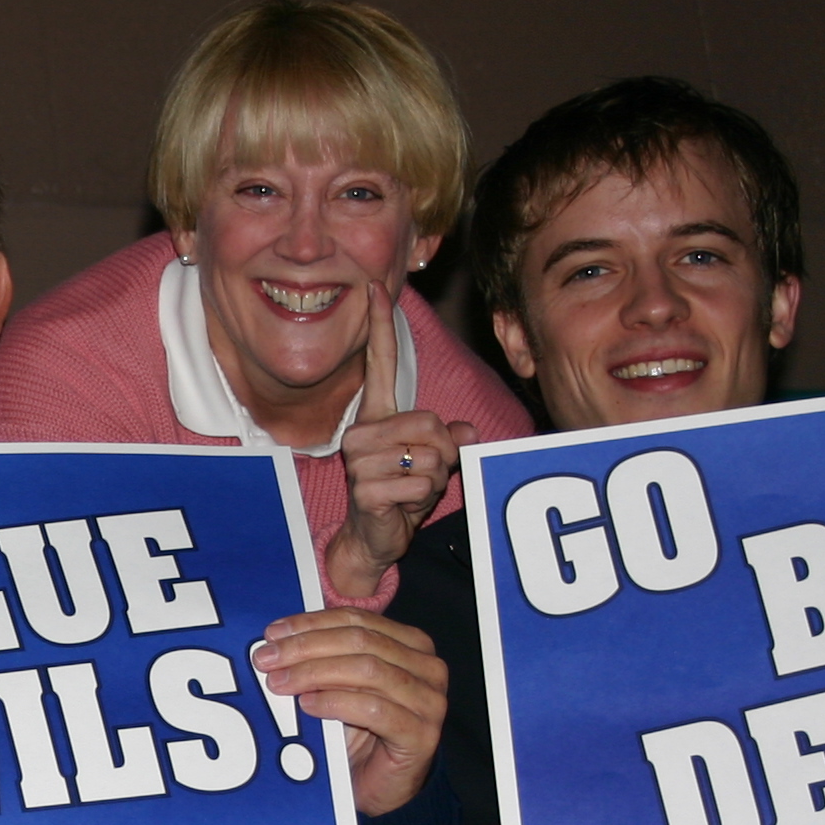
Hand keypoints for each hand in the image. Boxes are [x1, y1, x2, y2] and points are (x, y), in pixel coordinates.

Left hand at [252, 606, 448, 814]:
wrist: (380, 787)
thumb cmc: (360, 733)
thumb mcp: (340, 685)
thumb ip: (323, 657)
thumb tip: (275, 639)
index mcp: (412, 644)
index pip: (357, 620)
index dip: (311, 624)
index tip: (272, 634)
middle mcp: (427, 667)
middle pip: (360, 641)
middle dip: (306, 648)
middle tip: (266, 660)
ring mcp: (429, 700)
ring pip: (367, 670)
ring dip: (315, 673)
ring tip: (280, 683)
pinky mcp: (422, 734)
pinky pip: (374, 709)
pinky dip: (336, 703)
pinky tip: (308, 706)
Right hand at [323, 281, 475, 602]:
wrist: (372, 537)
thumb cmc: (400, 493)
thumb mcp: (433, 460)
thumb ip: (450, 438)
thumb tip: (465, 432)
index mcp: (375, 417)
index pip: (379, 364)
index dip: (379, 326)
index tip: (374, 288)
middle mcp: (360, 432)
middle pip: (430, 422)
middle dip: (444, 452)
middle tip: (425, 473)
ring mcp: (358, 460)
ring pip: (430, 457)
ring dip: (433, 480)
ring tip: (411, 491)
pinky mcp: (364, 488)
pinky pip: (420, 484)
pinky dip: (423, 499)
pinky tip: (403, 506)